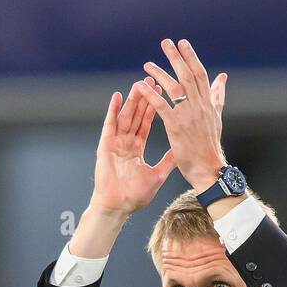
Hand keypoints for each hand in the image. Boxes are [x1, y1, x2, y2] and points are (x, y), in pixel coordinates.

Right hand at [89, 83, 178, 216]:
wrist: (118, 207)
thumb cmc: (135, 196)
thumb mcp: (157, 175)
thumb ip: (168, 160)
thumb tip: (181, 150)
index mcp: (136, 148)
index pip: (146, 123)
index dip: (153, 108)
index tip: (161, 92)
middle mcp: (125, 142)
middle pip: (136, 115)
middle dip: (144, 98)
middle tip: (152, 79)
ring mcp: (115, 142)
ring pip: (125, 116)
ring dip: (131, 100)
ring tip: (139, 83)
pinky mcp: (105, 145)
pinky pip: (110, 124)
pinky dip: (113, 110)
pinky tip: (117, 96)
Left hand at [137, 38, 227, 190]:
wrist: (208, 170)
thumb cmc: (210, 147)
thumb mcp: (216, 118)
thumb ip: (218, 96)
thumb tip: (223, 78)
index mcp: (208, 103)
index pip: (200, 74)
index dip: (191, 57)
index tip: (183, 43)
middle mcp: (199, 106)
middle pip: (187, 75)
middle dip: (176, 57)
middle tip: (165, 42)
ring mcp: (188, 116)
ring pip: (174, 87)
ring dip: (159, 73)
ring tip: (147, 64)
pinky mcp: (176, 127)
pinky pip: (161, 106)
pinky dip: (150, 94)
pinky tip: (141, 85)